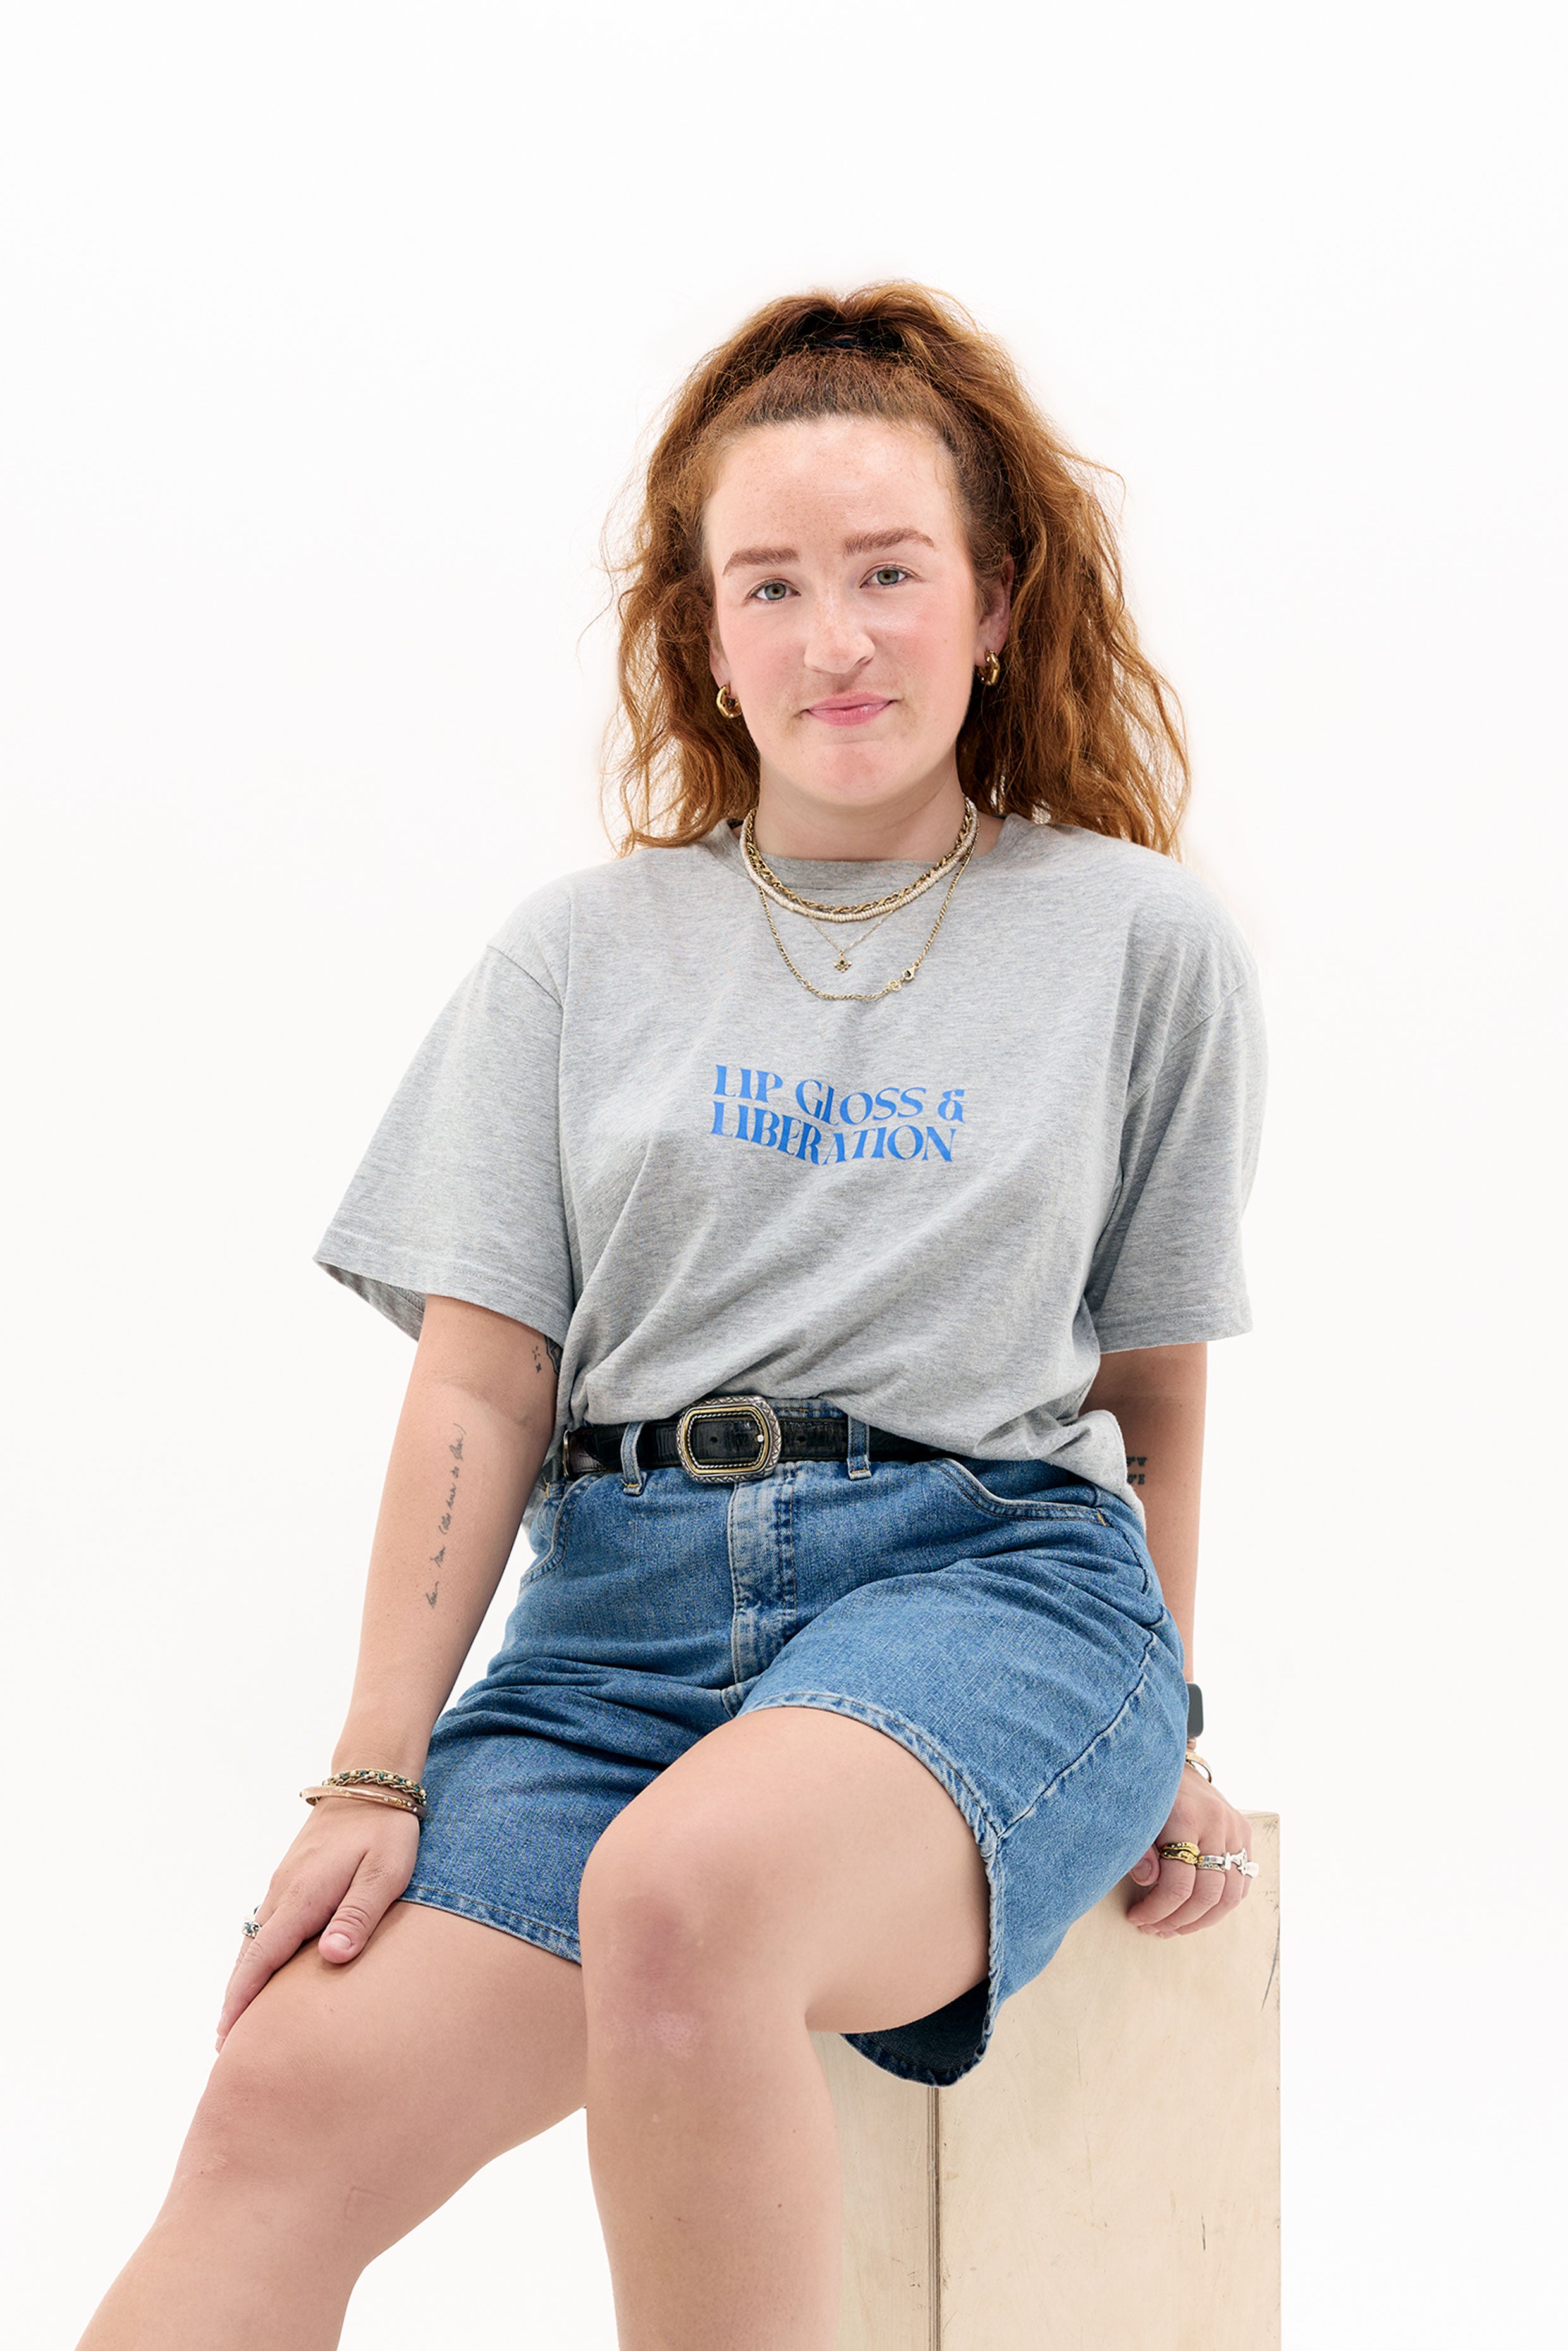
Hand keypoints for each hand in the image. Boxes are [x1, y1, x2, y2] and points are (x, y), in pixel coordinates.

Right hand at [216, 1798, 419, 2048]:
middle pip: (250, 1956)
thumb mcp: (385, 1871)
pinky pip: (263, 1925)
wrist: (370, 1783)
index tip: (227, 2037)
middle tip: (224, 2047)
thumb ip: (358, 1914)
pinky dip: (254, 1955)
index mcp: (303, 1896)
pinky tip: (258, 1970)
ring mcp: (283, 1884)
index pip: (264, 1958)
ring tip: (236, 2019)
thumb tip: (330, 1958)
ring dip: (243, 1978)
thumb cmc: (385, 1831)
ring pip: (253, 1941)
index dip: (244, 1999)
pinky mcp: (290, 1878)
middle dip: (235, 1999)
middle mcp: (283, 1893)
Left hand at [1125, 1762, 1253, 1937]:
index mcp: (1184, 1816)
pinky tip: (1196, 1913)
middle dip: (1177, 1920)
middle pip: (1206, 1894)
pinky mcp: (1244, 1831)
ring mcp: (1234, 1828)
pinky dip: (1221, 1905)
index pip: (1178, 1884)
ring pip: (1230, 1895)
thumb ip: (1138, 1850)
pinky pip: (1242, 1883)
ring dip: (1201, 1921)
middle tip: (1153, 1928)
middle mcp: (1216, 1822)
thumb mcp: (1133, 1817)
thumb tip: (1147, 1882)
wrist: (1171, 1760)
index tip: (1136, 1918)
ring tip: (1173, 1927)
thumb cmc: (1145, 1793)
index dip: (1156, 1910)